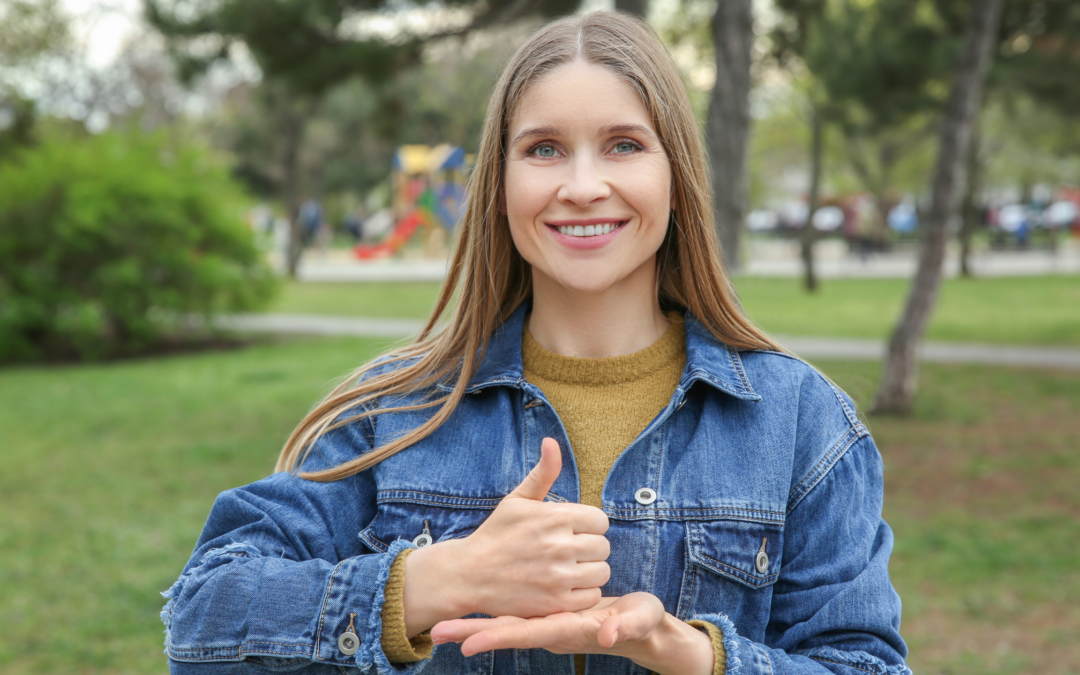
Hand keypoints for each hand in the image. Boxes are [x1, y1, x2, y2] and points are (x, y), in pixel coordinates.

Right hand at [402, 438, 609, 633]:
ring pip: (602, 571)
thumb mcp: (517, 500)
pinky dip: (583, 593)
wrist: (468, 575)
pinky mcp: (556, 603)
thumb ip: (542, 473)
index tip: (572, 532)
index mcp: (554, 517)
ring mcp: (558, 576)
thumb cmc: (496, 535)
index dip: (588, 526)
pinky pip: (592, 596)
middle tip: (569, 552)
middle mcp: (559, 545)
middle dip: (589, 548)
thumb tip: (551, 441)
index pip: (600, 520)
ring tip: (570, 570)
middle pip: (603, 547)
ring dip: (590, 571)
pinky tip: (565, 587)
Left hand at [429, 593, 713, 674]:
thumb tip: (608, 634)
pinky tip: (473, 608)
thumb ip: (624, 626)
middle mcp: (552, 628)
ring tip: (440, 627)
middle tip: (436, 633)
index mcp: (569, 628)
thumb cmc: (641, 622)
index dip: (498, 637)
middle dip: (473, 632)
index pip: (528, 633)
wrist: (641, 626)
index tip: (468, 645)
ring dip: (475, 624)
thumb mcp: (638, 621)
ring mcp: (548, 621)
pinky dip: (494, 613)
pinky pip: (516, 613)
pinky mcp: (549, 613)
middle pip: (507, 631)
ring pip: (507, 622)